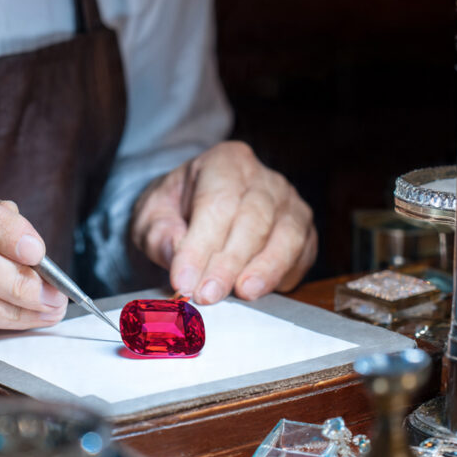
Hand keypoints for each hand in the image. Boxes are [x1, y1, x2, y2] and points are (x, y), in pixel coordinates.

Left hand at [131, 141, 316, 303]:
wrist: (199, 208)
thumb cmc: (177, 210)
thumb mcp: (152, 214)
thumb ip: (159, 232)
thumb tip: (175, 251)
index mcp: (225, 162)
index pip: (217, 204)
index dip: (201, 245)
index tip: (183, 280)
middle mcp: (264, 179)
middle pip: (253, 220)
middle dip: (229, 262)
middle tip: (207, 294)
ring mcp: (290, 205)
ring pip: (286, 236)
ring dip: (264, 269)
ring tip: (243, 293)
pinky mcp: (304, 233)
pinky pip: (302, 255)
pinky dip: (283, 276)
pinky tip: (259, 292)